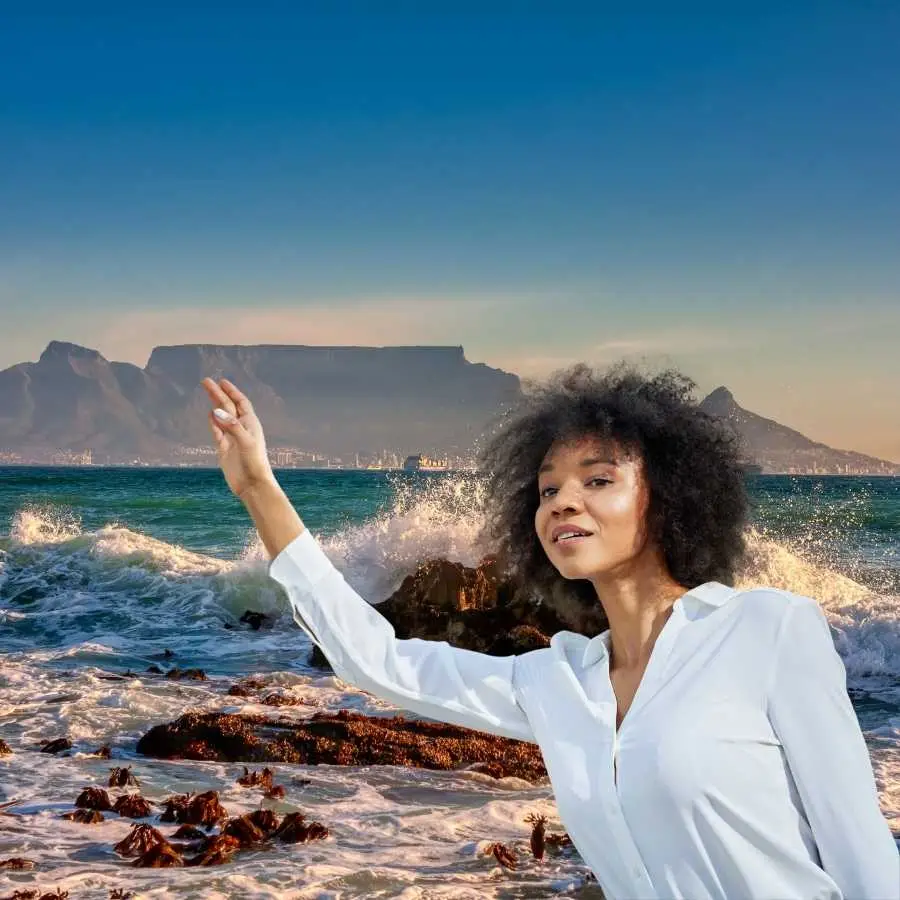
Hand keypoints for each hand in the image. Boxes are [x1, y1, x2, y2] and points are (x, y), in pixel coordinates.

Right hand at [200, 378, 275, 498]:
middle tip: (205, 381)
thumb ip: (232, 426)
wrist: (252, 485)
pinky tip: (209, 414)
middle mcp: (241, 428)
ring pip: (221, 417)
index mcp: (250, 424)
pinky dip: (212, 422)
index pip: (241, 402)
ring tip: (207, 392)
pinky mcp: (224, 448)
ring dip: (214, 404)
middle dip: (218, 393)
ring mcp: (231, 438)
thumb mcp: (245, 442)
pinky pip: (216, 431)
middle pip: (228, 406)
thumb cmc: (254, 463)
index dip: (232, 391)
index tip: (222, 381)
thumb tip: (216, 410)